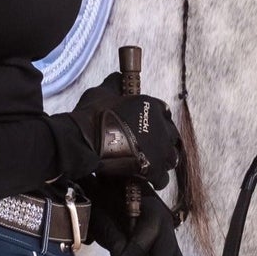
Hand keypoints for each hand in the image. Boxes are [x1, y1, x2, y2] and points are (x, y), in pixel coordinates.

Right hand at [56, 71, 184, 190]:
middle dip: (163, 140)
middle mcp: (161, 127)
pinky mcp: (152, 168)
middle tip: (150, 145)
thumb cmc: (94, 115)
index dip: (158, 119)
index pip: (164, 111)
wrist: (85, 140)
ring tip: (151, 161)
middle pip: (171, 135)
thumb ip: (115, 84)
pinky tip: (147, 177)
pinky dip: (156, 178)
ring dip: (163, 158)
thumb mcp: (104, 91)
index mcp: (152, 106)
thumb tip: (117, 77)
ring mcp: (159, 149)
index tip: (151, 126)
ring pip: (171, 156)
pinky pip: (162, 177)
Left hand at [83, 177, 184, 255]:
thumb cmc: (108, 205)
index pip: (148, 231)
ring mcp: (169, 234)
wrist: (114, 197)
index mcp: (148, 206)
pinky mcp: (169, 247)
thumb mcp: (104, 215)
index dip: (137, 251)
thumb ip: (112, 234)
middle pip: (168, 246)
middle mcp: (164, 219)